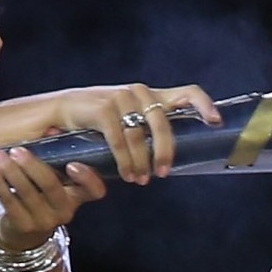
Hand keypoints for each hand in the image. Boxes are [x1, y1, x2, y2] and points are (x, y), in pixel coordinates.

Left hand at [0, 147, 105, 249]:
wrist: (25, 232)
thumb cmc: (42, 195)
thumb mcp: (55, 180)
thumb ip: (56, 156)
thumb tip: (51, 129)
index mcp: (78, 195)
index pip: (94, 190)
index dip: (87, 178)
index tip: (72, 164)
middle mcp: (65, 210)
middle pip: (52, 187)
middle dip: (33, 166)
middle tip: (18, 150)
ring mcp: (45, 220)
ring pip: (27, 194)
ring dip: (11, 172)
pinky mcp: (24, 226)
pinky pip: (9, 202)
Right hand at [52, 83, 220, 184]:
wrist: (55, 115)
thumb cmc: (93, 125)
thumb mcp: (125, 125)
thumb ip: (146, 133)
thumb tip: (169, 160)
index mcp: (149, 95)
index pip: (186, 92)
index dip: (204, 105)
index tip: (217, 122)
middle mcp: (138, 92)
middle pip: (164, 122)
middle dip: (166, 151)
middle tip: (162, 173)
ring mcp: (120, 97)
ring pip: (141, 135)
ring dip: (141, 162)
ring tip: (139, 180)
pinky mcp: (102, 108)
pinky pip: (120, 139)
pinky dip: (124, 160)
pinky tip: (126, 174)